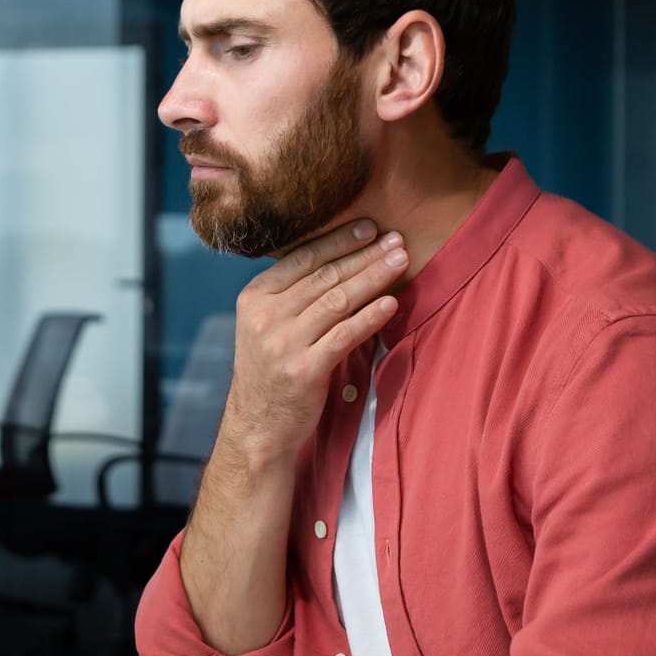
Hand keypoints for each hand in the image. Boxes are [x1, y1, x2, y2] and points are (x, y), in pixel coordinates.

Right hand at [225, 218, 406, 457]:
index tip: (369, 227)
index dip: (339, 240)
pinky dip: (370, 316)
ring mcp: (283, 343)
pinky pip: (345, 335)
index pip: (302, 258)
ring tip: (401, 261)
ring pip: (338, 300)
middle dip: (365, 254)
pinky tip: (391, 303)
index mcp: (254, 298)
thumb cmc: (271, 372)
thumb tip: (339, 258)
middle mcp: (266, 317)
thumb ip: (291, 296)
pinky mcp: (304, 370)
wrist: (258, 428)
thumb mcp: (266, 326)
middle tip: (396, 240)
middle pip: (325, 276)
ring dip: (374, 277)